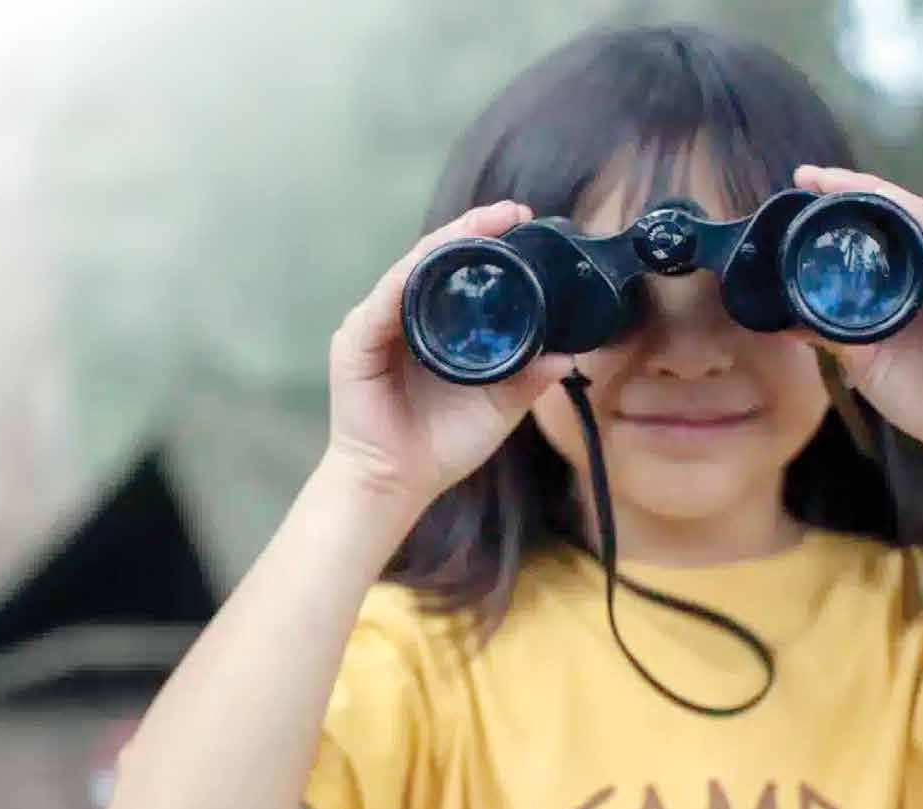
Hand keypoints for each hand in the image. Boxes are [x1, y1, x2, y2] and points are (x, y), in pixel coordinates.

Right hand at [324, 200, 573, 508]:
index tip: (523, 221)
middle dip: (471, 230)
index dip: (488, 242)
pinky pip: (382, 303)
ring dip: (442, 244)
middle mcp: (404, 316)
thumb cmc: (441, 444)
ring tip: (477, 226)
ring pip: (410, 270)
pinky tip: (427, 263)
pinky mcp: (354, 342)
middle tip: (510, 212)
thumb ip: (529, 378)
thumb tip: (569, 354)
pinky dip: (404, 281)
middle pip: (434, 259)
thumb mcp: (499, 406)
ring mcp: (376, 325)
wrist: (398, 482)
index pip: (459, 270)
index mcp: (436, 325)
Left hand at [790, 165, 922, 469]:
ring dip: (871, 192)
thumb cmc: (921, 394)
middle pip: (891, 213)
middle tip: (806, 175)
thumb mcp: (860, 356)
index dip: (839, 206)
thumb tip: (783, 319)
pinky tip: (879, 199)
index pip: (874, 230)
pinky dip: (908, 213)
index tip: (800, 189)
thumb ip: (828, 331)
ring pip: (913, 214)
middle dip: (848, 189)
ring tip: (832, 180)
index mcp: (910, 281)